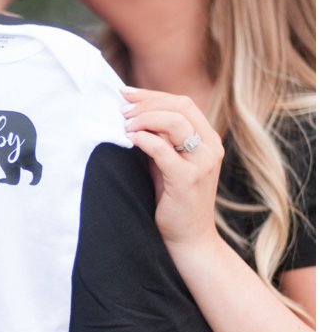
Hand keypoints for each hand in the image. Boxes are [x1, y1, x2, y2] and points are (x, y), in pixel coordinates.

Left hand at [123, 88, 224, 250]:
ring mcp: (202, 163)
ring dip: (144, 119)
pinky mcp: (188, 179)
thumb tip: (130, 112)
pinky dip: (144, 139)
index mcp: (208, 139)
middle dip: (146, 104)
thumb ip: (158, 137)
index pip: (182, 102)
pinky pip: (163, 149)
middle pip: (180, 106)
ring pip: (175, 122)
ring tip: (124, 127)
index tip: (126, 94)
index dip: (152, 95)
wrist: (189, 237)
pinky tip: (130, 140)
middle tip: (121, 112)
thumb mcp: (167, 161)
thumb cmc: (173, 198)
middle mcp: (210, 147)